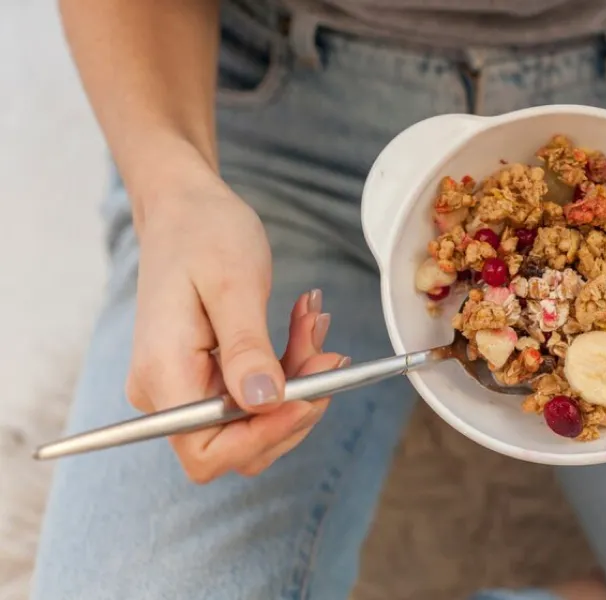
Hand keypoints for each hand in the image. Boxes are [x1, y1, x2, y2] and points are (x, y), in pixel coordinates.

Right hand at [126, 173, 346, 482]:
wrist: (186, 207)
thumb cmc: (204, 234)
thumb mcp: (233, 285)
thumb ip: (246, 348)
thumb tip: (262, 403)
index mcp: (163, 374)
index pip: (206, 450)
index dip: (263, 437)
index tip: (310, 397)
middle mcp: (167, 391)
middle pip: (238, 444)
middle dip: (294, 405)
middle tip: (330, 354)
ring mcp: (187, 386)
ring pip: (257, 419)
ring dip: (300, 381)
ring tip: (314, 324)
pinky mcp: (208, 376)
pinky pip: (257, 393)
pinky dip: (290, 366)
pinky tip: (304, 326)